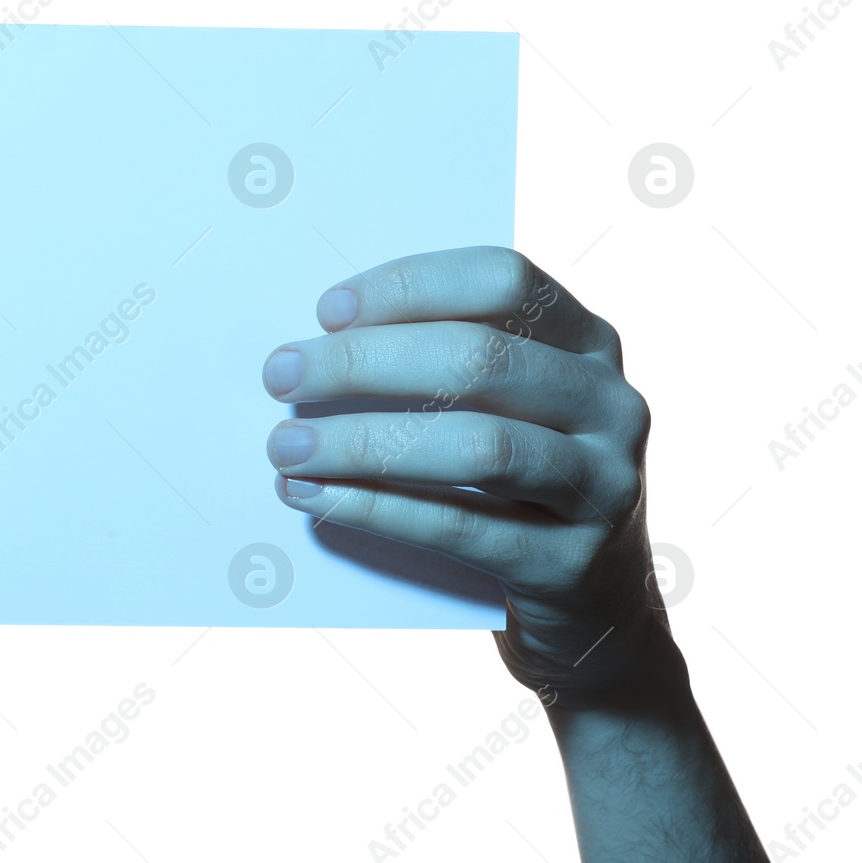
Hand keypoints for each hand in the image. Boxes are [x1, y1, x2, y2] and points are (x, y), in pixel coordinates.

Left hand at [262, 246, 669, 705]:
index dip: (410, 287)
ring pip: (476, 446)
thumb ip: (439, 369)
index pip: (502, 282)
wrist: (592, 608)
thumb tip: (314, 349)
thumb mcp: (505, 411)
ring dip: (362, 442)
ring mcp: (603, 485)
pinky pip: (458, 526)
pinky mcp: (570, 562)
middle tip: (281, 376)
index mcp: (589, 343)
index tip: (327, 312)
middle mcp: (608, 404)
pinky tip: (312, 496)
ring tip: (285, 446)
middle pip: (481, 359)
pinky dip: (373, 508)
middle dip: (365, 364)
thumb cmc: (516, 488)